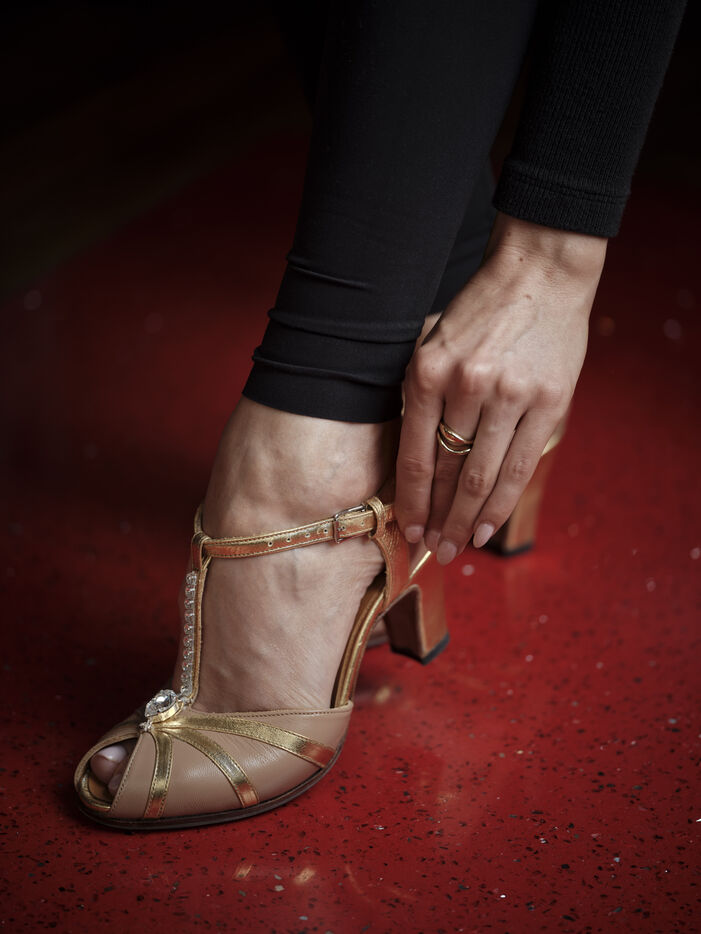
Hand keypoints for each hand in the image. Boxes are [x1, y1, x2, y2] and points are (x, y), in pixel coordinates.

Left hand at [395, 212, 606, 563]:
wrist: (538, 276)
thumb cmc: (478, 315)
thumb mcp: (431, 347)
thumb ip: (421, 400)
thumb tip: (414, 469)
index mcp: (427, 373)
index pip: (413, 457)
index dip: (410, 503)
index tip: (407, 531)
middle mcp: (466, 386)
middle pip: (447, 474)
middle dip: (438, 519)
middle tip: (433, 550)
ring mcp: (510, 395)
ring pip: (483, 478)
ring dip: (468, 520)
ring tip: (459, 547)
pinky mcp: (548, 402)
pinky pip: (521, 467)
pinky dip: (502, 503)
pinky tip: (488, 528)